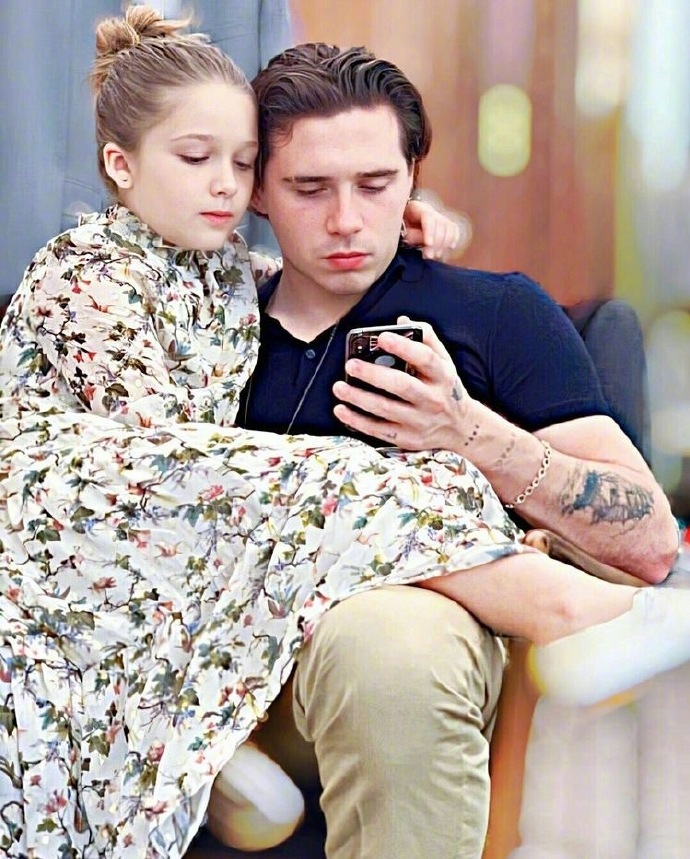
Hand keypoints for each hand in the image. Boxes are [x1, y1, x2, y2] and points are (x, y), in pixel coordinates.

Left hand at [333, 316, 473, 449]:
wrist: (460, 428)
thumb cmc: (445, 389)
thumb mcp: (445, 363)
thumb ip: (427, 340)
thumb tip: (402, 320)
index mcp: (442, 376)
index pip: (425, 359)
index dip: (403, 347)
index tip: (382, 337)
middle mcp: (433, 400)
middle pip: (402, 386)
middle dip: (373, 375)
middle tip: (351, 365)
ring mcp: (420, 422)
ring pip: (386, 409)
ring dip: (359, 398)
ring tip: (339, 387)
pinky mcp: (407, 438)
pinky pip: (378, 430)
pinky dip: (357, 421)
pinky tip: (341, 410)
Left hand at [402, 197, 471, 260]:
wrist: (402, 227)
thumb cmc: (398, 230)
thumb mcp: (400, 232)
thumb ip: (413, 235)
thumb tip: (426, 242)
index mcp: (416, 208)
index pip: (427, 216)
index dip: (430, 230)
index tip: (428, 244)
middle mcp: (429, 210)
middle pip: (440, 222)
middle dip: (437, 242)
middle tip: (429, 256)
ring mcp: (438, 216)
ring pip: (449, 226)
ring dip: (445, 243)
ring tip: (436, 256)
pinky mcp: (444, 224)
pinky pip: (454, 229)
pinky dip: (453, 239)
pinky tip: (449, 248)